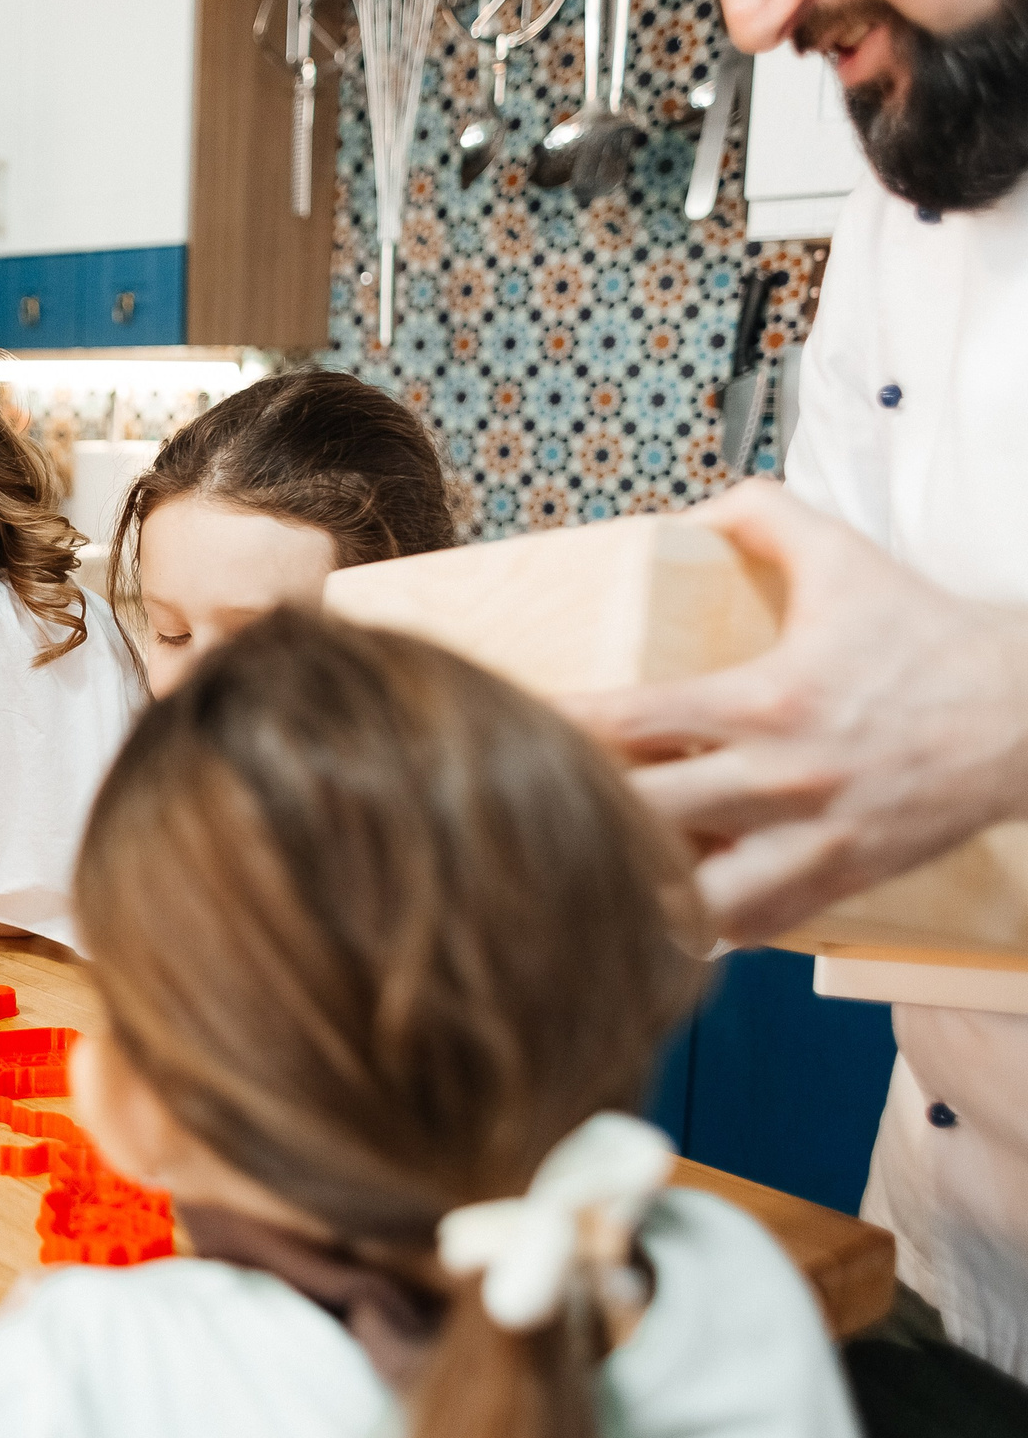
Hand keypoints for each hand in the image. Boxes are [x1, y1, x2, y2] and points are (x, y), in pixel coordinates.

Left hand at [562, 480, 1027, 941]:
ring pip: (693, 901)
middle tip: (527, 803)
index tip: (508, 726)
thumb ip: (762, 512)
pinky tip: (665, 898)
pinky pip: (750, 928)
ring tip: (596, 861)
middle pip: (641, 818)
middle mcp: (782, 782)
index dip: (557, 728)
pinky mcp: (840, 881)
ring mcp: (811, 842)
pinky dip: (701, 921)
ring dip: (637, 885)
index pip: (628, 723)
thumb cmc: (928, 638)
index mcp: (766, 703)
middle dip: (577, 811)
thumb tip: (688, 509)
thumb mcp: (845, 555)